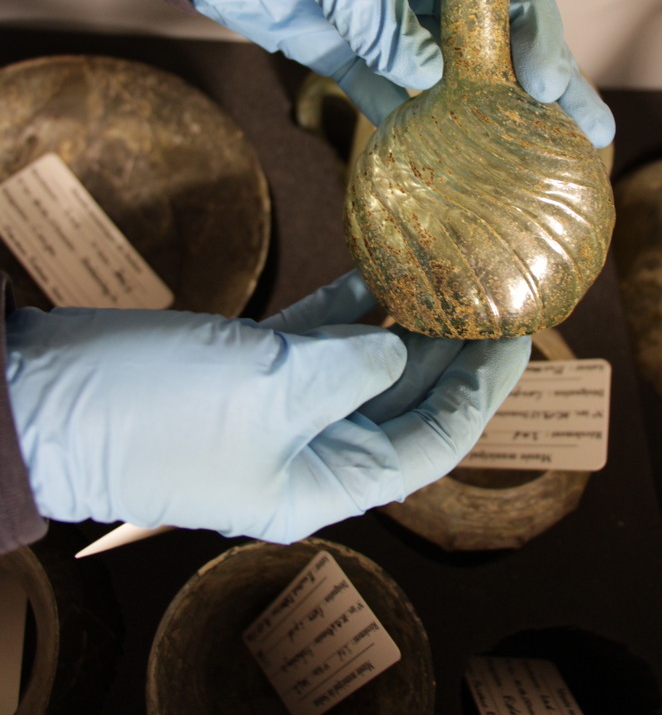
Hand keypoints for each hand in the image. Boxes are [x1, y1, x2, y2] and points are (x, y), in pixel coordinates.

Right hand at [6, 272, 528, 542]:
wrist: (49, 399)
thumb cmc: (156, 410)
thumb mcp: (271, 387)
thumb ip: (352, 366)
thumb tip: (398, 346)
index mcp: (322, 484)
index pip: (430, 443)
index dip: (481, 392)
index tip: (519, 338)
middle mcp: (308, 453)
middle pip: (405, 402)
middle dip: (452, 355)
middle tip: (496, 300)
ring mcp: (278, 408)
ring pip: (365, 366)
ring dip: (406, 325)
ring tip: (452, 279)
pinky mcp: (248, 369)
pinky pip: (320, 339)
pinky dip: (351, 308)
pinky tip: (382, 271)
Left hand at [177, 0, 613, 146]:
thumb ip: (379, 8)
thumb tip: (427, 77)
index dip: (535, 22)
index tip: (542, 73)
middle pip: (493, 29)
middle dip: (538, 77)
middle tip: (581, 129)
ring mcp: (380, 13)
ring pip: (447, 69)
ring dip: (484, 113)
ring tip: (525, 159)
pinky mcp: (341, 50)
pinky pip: (385, 93)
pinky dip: (411, 122)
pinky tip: (443, 157)